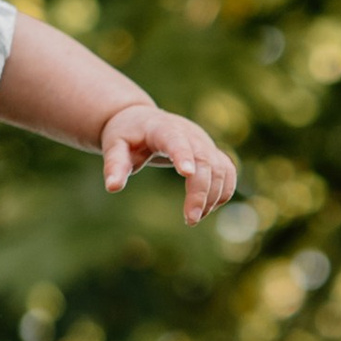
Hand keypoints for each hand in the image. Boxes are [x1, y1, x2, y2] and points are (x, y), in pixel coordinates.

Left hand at [101, 99, 237, 223]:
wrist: (142, 120)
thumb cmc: (126, 135)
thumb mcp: (114, 146)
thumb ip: (114, 164)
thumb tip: (112, 187)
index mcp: (162, 128)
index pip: (175, 140)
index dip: (183, 155)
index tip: (186, 174)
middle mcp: (189, 133)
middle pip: (204, 160)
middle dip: (200, 191)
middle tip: (190, 220)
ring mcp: (204, 142)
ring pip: (221, 168)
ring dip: (213, 195)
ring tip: (193, 218)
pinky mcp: (212, 152)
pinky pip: (227, 172)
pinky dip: (223, 192)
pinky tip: (207, 209)